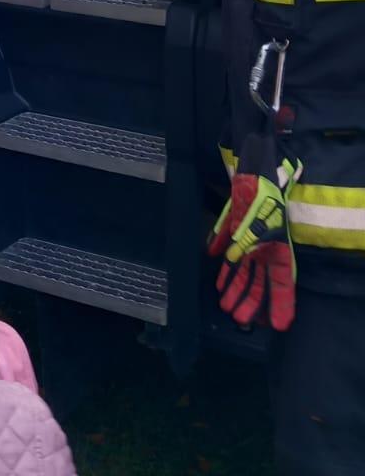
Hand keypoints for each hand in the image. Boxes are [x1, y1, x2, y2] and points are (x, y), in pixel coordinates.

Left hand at [208, 138, 299, 330]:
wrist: (254, 172)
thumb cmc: (263, 197)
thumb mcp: (259, 220)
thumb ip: (245, 241)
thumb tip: (228, 259)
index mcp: (278, 250)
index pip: (282, 284)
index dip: (281, 304)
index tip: (279, 325)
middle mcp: (264, 250)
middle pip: (258, 282)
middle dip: (249, 301)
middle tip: (237, 318)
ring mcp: (248, 241)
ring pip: (242, 270)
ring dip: (234, 286)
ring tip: (225, 304)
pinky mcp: (234, 230)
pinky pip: (226, 248)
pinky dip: (221, 260)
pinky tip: (217, 273)